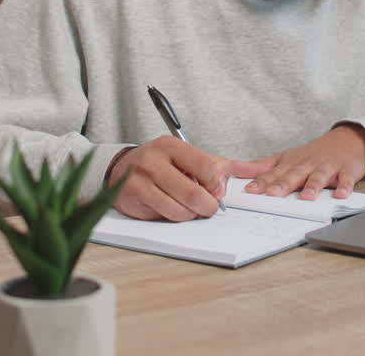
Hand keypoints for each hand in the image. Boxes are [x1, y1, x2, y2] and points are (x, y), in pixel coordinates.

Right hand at [106, 136, 230, 220]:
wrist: (121, 170)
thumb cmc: (160, 164)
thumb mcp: (185, 156)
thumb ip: (214, 165)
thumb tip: (243, 176)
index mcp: (170, 146)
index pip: (204, 165)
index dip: (215, 183)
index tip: (216, 189)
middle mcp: (153, 162)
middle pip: (193, 193)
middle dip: (208, 206)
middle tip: (209, 207)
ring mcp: (141, 182)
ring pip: (180, 210)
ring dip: (191, 215)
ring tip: (190, 207)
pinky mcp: (134, 200)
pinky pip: (165, 217)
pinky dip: (175, 217)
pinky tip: (172, 208)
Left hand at [232, 124, 364, 200]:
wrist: (345, 141)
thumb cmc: (311, 155)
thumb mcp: (284, 158)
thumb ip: (261, 168)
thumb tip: (234, 170)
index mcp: (291, 164)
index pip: (274, 174)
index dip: (262, 182)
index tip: (250, 191)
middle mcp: (307, 165)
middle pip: (294, 175)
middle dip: (283, 185)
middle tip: (273, 194)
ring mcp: (327, 167)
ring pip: (319, 177)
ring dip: (313, 186)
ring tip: (307, 197)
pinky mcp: (346, 171)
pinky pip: (346, 180)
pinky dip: (344, 187)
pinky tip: (341, 194)